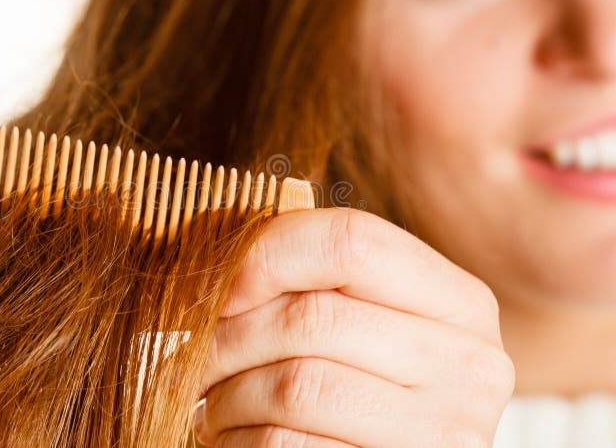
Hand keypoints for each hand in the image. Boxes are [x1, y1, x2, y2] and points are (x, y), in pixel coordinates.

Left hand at [194, 208, 514, 446]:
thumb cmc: (360, 391)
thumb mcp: (360, 324)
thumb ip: (312, 280)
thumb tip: (218, 259)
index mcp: (460, 302)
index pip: (353, 241)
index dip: (269, 254)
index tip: (221, 288)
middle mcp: (471, 364)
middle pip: (313, 317)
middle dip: (229, 337)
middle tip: (197, 356)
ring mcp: (446, 432)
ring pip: (297, 385)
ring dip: (229, 394)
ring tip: (214, 400)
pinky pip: (290, 445)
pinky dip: (241, 440)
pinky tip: (235, 436)